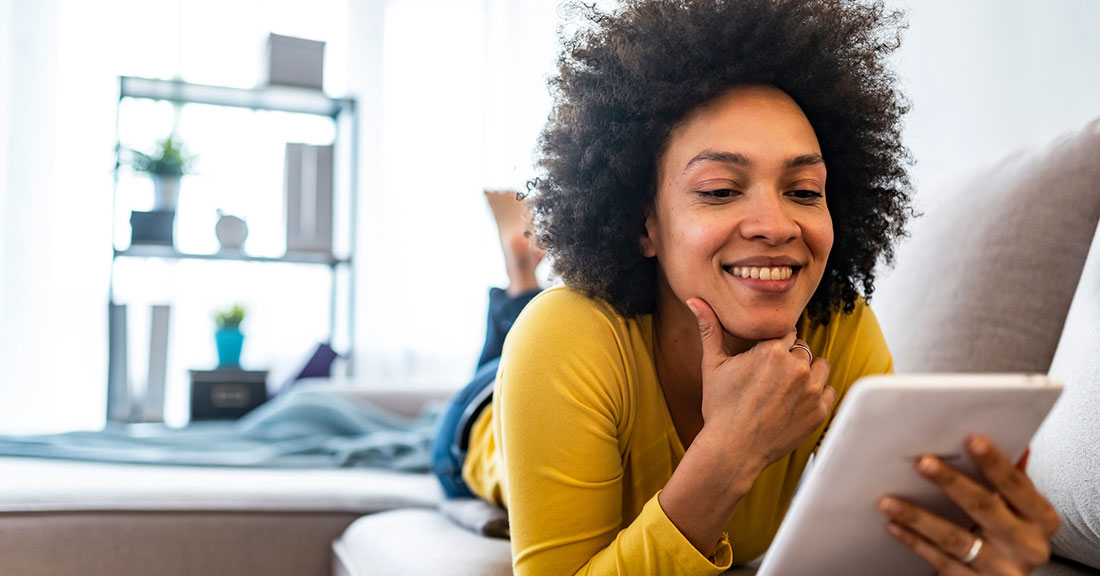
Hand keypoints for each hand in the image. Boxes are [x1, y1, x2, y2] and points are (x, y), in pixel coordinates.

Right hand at [686, 297, 832, 466]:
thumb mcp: (712, 365)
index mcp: (772, 351)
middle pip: (802, 348)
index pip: (786, 332)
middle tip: (769, 380)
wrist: (732, 450)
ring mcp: (810, 391)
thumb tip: (693, 299)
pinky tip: (794, 404)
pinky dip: (815, 395)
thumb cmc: (719, 407)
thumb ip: (709, 328)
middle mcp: (795, 367)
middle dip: (789, 359)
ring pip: (819, 366)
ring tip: (784, 390)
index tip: (764, 361)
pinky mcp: (819, 412)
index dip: (775, 345)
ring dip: (806, 373)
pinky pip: (828, 391)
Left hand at [877, 435, 1059, 574]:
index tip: (971, 440)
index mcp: (1041, 519)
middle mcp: (1027, 546)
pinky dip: (915, 542)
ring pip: (955, 539)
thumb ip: (1012, 479)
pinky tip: (894, 526)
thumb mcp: (1020, 509)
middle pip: (985, 509)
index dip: (994, 463)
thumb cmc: (1010, 535)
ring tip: (889, 500)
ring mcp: (1001, 569)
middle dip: (951, 483)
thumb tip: (1014, 440)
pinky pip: (940, 561)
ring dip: (918, 517)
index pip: (1017, 486)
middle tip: (922, 463)